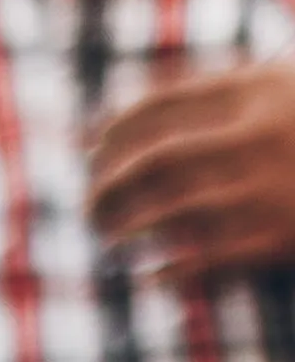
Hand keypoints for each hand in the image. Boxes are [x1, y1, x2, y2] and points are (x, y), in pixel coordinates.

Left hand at [88, 63, 294, 277]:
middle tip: (87, 204)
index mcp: (258, 88)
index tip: (91, 148)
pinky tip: (152, 275)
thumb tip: (159, 111)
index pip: (159, 106)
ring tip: (106, 238)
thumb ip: (238, 90)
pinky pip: (205, 256)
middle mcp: (256, 134)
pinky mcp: (279, 235)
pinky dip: (170, 269)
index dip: (113, 131)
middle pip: (151, 161)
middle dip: (107, 185)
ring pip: (168, 212)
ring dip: (126, 228)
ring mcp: (267, 185)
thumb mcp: (288, 86)